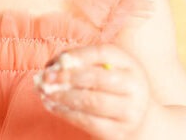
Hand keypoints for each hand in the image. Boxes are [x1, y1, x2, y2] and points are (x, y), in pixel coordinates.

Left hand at [35, 44, 151, 138]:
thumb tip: (52, 65)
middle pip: (97, 78)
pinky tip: (52, 105)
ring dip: (64, 96)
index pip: (103, 53)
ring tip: (45, 92)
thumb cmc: (113, 86)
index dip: (78, 55)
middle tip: (46, 77)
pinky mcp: (118, 131)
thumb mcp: (105, 68)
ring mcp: (129, 111)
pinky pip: (89, 122)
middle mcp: (134, 85)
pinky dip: (66, 113)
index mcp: (129, 63)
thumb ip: (81, 61)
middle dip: (68, 77)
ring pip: (92, 101)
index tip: (58, 60)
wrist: (140, 120)